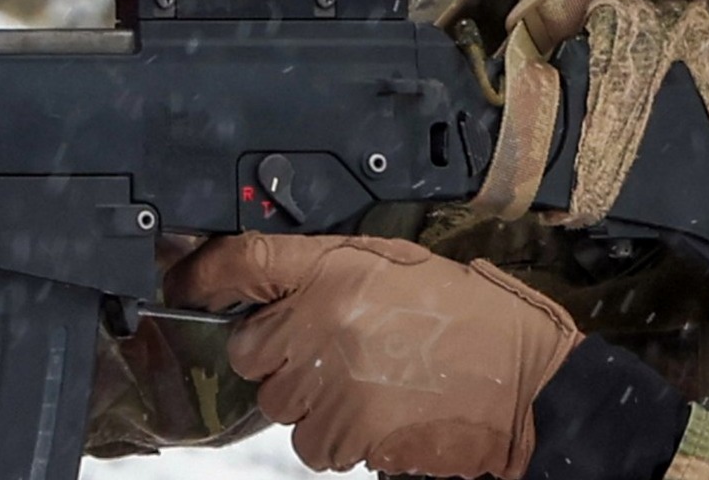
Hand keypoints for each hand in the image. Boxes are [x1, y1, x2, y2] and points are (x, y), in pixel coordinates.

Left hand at [167, 235, 576, 476]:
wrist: (525, 375)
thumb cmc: (464, 313)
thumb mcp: (391, 262)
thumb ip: (322, 269)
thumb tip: (260, 283)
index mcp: (336, 272)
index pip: (244, 264)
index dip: (203, 275)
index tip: (183, 283)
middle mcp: (326, 325)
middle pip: (252, 354)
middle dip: (280, 358)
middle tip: (330, 352)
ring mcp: (339, 385)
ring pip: (282, 409)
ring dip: (311, 405)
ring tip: (366, 385)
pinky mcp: (358, 434)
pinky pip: (317, 445)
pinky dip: (339, 438)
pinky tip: (379, 414)